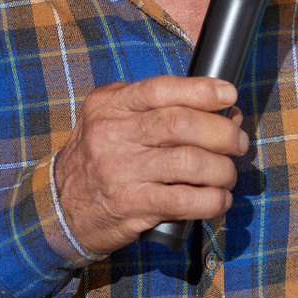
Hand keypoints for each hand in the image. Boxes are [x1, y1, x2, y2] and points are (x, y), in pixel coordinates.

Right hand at [54, 76, 247, 255]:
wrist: (58, 208)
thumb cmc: (98, 158)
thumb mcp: (109, 119)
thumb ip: (154, 108)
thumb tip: (221, 108)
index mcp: (110, 105)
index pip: (161, 89)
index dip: (202, 90)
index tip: (229, 94)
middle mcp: (113, 134)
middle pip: (181, 124)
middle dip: (222, 132)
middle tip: (238, 143)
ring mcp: (121, 171)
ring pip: (189, 162)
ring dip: (222, 169)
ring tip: (228, 174)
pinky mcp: (131, 205)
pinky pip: (183, 201)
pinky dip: (211, 200)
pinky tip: (219, 199)